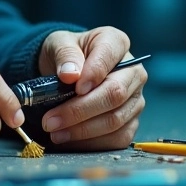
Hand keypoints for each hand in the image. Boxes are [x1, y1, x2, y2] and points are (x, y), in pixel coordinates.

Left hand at [36, 27, 146, 149]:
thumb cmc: (67, 55)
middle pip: (115, 93)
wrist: (69, 71)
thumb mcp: (59, 44)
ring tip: (54, 132)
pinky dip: (92, 143)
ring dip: (82, 130)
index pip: (109, 58)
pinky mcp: (131, 121)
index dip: (93, 74)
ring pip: (116, 120)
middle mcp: (133, 71)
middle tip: (50, 120)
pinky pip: (118, 138)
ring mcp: (135, 98)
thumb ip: (65, 55)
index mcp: (116, 43)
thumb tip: (70, 74)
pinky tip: (70, 139)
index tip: (73, 87)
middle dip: (80, 110)